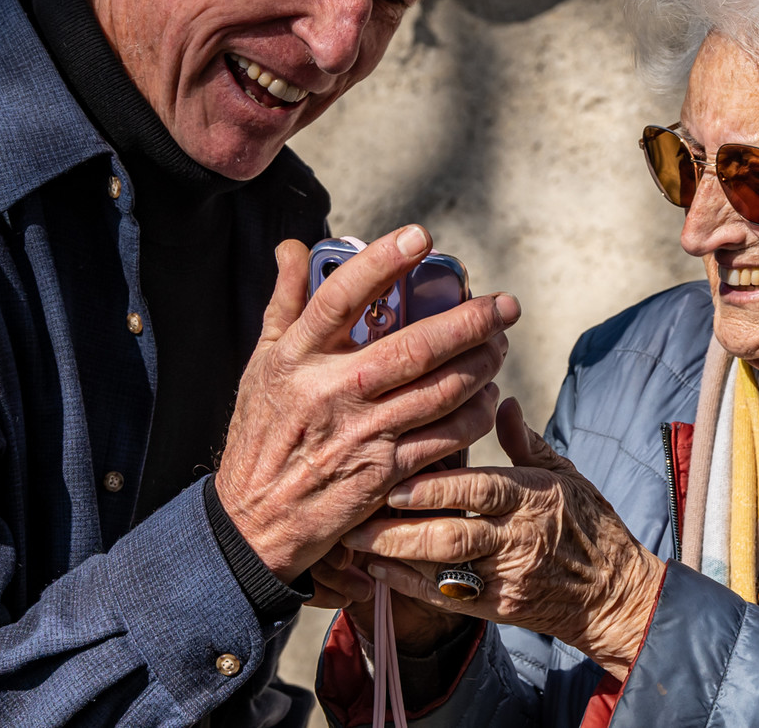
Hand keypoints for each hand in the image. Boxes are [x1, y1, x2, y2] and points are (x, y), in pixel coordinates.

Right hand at [214, 226, 516, 581]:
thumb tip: (293, 247)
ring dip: (482, 364)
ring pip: (441, 390)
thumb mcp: (260, 364)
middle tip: (505, 304)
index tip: (421, 236)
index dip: (382, 262)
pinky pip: (447, 436)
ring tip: (500, 344)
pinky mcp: (386, 473)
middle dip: (470, 321)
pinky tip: (487, 397)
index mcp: (297, 357)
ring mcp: (362, 434)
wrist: (253, 523)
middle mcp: (331, 391)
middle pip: (413, 346)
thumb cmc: (261, 435)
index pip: (340, 297)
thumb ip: (284, 303)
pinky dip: (476, 413)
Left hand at [341, 398, 665, 680]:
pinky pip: (447, 598)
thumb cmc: (589, 525)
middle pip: (454, 533)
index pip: (482, 489)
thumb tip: (499, 402)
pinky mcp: (498, 608)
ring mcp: (508, 578)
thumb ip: (525, 443)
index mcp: (537, 497)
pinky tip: (378, 569)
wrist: (614, 595)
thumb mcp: (565, 475)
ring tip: (355, 540)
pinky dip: (408, 584)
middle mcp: (520, 539)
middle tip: (359, 512)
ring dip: (395, 555)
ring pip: (444, 569)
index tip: (397, 479)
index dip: (437, 487)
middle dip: (400, 525)